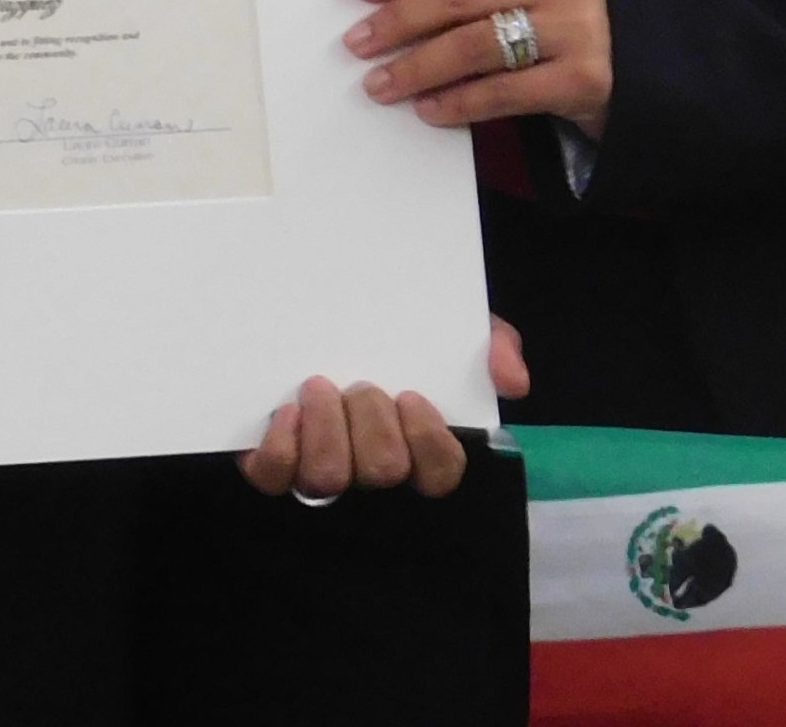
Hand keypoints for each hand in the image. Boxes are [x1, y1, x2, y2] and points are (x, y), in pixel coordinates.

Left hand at [240, 317, 528, 500]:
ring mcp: (321, 469)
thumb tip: (512, 380)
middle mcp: (370, 465)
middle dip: (373, 420)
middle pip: (383, 470)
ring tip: (317, 387)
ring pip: (328, 479)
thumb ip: (492, 342)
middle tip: (360, 384)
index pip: (440, 474)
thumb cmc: (392, 330)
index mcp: (416, 441)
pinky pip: (274, 477)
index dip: (429, 442)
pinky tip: (285, 411)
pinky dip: (281, 447)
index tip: (412, 396)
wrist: (315, 306)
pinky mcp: (273, 462)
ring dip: (326, 429)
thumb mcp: (449, 326)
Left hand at [345, 0, 612, 138]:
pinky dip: (459, 102)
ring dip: (418, 66)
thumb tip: (393, 1)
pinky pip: (504, 92)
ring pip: (475, 45)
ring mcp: (577, 28)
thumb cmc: (573, 14)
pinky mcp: (585, 79)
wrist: (657, 58)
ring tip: (381, 83)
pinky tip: (428, 109)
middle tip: (358, 42)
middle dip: (401, 19)